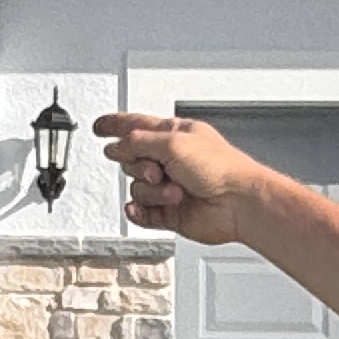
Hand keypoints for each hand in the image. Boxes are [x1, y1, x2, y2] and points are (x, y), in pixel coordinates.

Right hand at [95, 110, 273, 245]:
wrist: (239, 203)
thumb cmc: (220, 168)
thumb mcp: (172, 142)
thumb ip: (138, 142)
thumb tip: (116, 145)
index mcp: (175, 135)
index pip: (136, 126)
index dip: (115, 125)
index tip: (99, 126)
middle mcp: (172, 160)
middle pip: (131, 160)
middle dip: (139, 167)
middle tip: (157, 171)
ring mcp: (170, 187)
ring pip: (137, 188)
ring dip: (152, 192)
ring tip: (174, 192)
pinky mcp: (170, 213)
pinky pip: (142, 213)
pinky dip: (141, 212)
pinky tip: (145, 209)